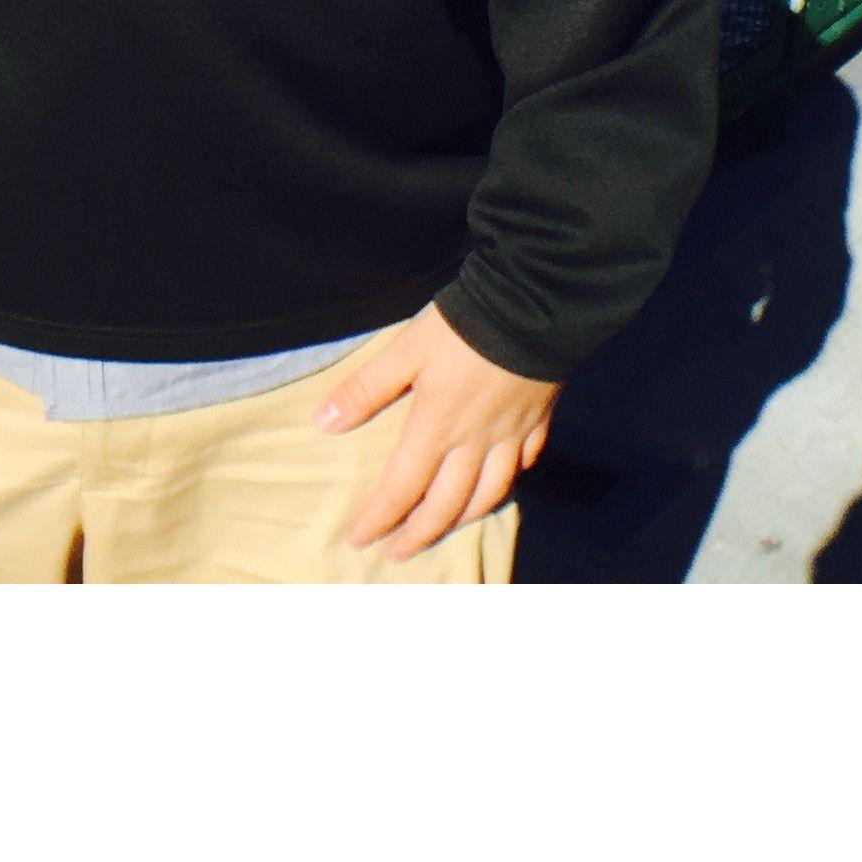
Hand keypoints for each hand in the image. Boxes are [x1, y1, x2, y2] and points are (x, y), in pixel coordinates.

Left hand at [315, 302, 559, 560]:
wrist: (533, 307)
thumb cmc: (462, 328)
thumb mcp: (405, 350)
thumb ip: (366, 389)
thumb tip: (322, 423)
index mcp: (437, 428)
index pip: (403, 487)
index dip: (380, 518)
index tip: (360, 541)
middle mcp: (475, 442)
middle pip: (448, 503)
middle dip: (421, 533)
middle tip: (399, 555)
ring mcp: (511, 434)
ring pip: (490, 492)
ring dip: (465, 517)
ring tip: (448, 527)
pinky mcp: (539, 418)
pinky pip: (526, 462)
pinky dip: (511, 479)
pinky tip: (503, 480)